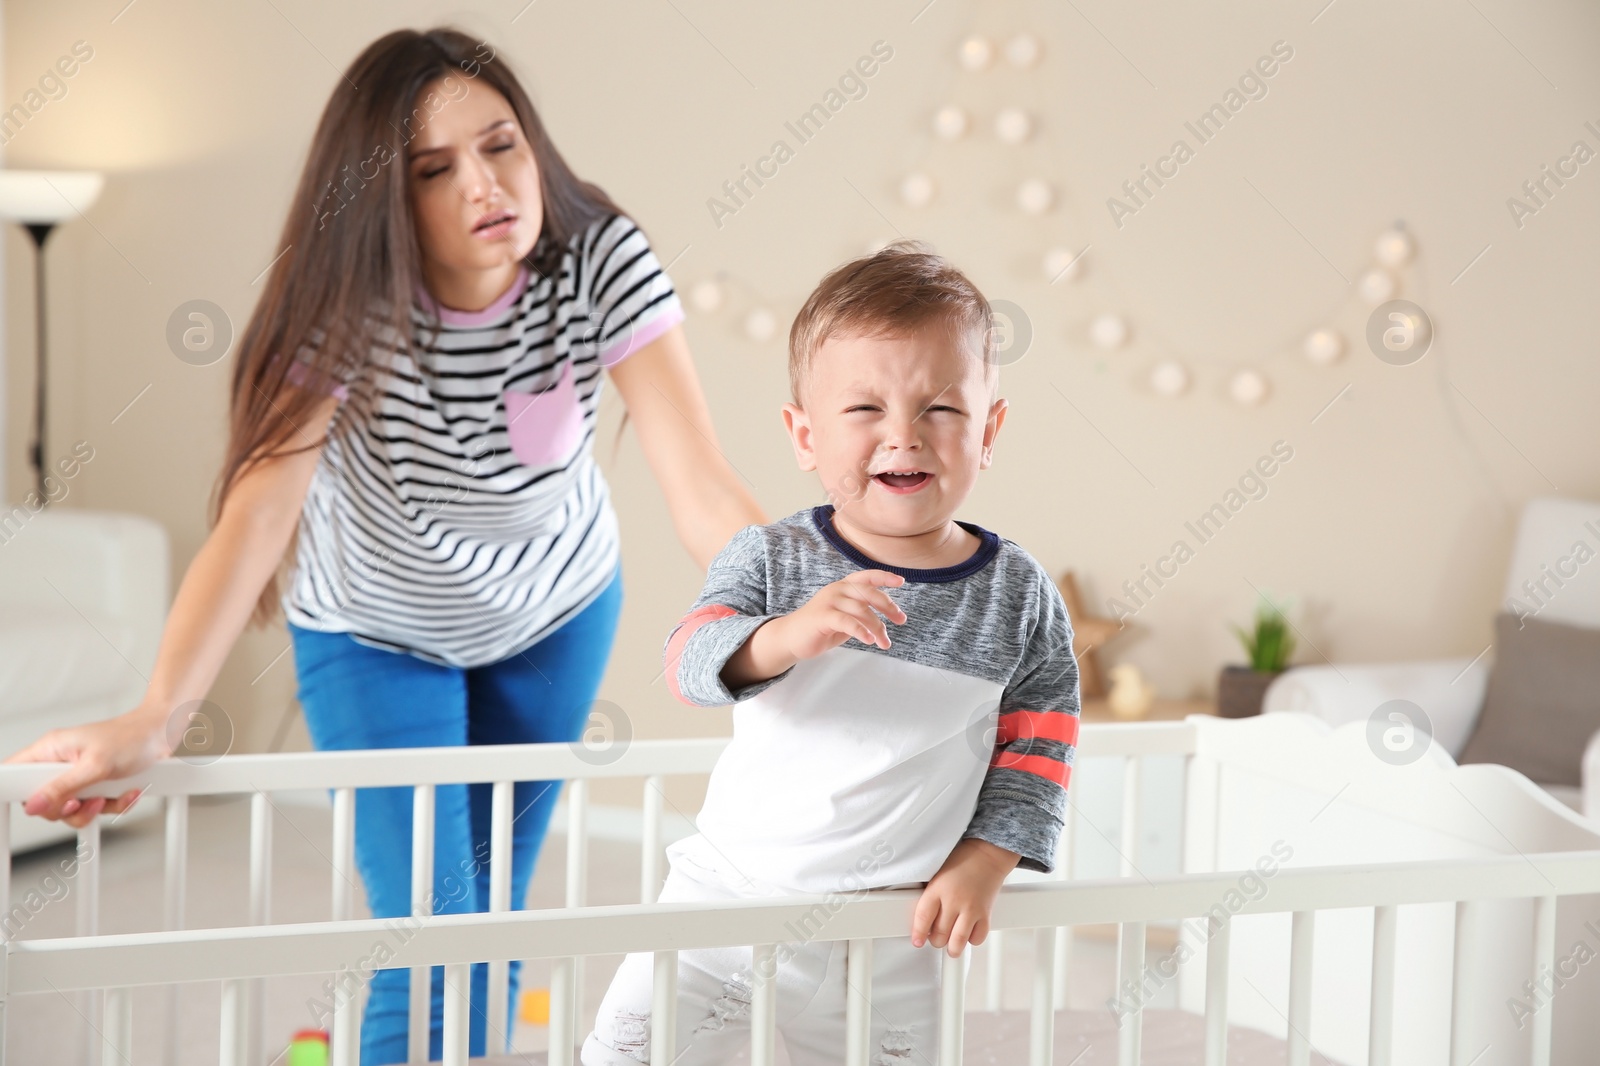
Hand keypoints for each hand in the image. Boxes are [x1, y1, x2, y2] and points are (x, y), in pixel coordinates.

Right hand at [4, 709, 172, 827]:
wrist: (162, 734)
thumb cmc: (131, 738)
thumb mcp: (96, 766)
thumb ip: (63, 787)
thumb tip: (33, 805)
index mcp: (50, 750)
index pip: (14, 774)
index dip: (23, 794)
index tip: (42, 803)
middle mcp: (60, 763)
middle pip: (43, 801)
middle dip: (67, 808)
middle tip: (84, 800)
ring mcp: (78, 775)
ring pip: (70, 809)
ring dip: (94, 809)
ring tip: (108, 796)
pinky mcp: (96, 785)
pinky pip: (94, 807)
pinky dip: (113, 805)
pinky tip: (127, 793)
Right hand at [775, 569, 907, 659]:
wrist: (791, 637)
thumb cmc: (822, 627)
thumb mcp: (846, 616)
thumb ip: (863, 611)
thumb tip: (891, 614)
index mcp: (843, 586)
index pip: (867, 576)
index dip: (884, 577)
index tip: (901, 582)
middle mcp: (837, 589)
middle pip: (869, 593)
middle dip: (888, 606)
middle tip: (901, 620)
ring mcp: (829, 602)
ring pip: (861, 610)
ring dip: (878, 627)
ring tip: (885, 643)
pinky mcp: (823, 616)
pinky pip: (847, 622)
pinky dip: (862, 631)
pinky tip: (870, 640)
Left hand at [911, 838, 1020, 956]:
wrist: (988, 853)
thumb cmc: (962, 860)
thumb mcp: (938, 874)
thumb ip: (931, 895)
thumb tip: (923, 919)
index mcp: (937, 888)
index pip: (922, 917)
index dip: (918, 933)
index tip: (917, 941)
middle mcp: (954, 900)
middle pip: (939, 934)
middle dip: (935, 940)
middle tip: (936, 937)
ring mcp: (971, 908)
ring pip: (958, 941)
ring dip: (953, 948)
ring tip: (951, 946)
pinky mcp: (986, 913)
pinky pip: (978, 937)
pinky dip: (972, 940)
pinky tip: (968, 934)